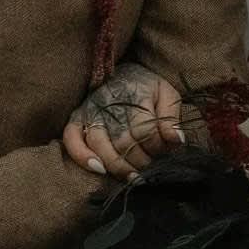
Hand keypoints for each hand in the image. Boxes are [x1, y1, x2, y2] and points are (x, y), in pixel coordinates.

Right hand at [62, 62, 182, 180]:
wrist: (122, 72)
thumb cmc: (146, 88)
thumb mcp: (167, 95)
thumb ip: (172, 118)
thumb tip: (176, 141)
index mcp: (133, 94)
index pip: (145, 131)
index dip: (156, 147)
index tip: (164, 153)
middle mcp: (108, 102)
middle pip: (123, 142)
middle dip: (140, 161)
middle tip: (150, 168)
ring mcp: (89, 111)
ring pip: (100, 145)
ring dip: (118, 166)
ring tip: (133, 176)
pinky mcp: (75, 119)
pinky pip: (71, 140)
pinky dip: (82, 157)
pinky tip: (100, 169)